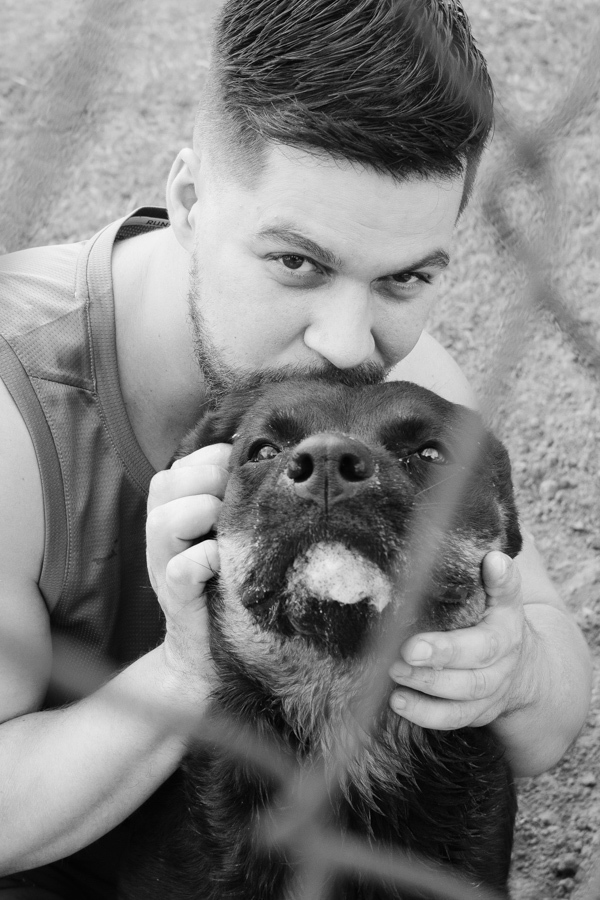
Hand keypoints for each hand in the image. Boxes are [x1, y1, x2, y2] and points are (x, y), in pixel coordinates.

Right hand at [146, 443, 230, 697]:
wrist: (212, 648)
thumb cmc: (229, 575)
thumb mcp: (231, 527)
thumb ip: (237, 491)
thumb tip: (267, 449)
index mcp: (172, 506)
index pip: (186, 462)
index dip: (219, 463)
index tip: (244, 484)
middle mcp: (160, 531)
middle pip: (168, 482)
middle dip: (211, 485)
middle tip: (236, 509)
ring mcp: (161, 564)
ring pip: (165, 520)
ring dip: (203, 517)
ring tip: (227, 536)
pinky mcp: (174, 598)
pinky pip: (180, 569)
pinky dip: (204, 561)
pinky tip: (224, 565)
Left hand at [389, 551, 537, 728]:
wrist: (521, 667)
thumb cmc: (497, 621)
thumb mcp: (504, 598)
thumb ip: (499, 580)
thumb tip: (493, 559)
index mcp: (507, 631)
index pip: (491, 630)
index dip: (463, 633)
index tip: (435, 624)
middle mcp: (502, 664)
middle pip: (476, 664)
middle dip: (441, 657)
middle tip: (405, 649)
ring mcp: (490, 692)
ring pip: (463, 694)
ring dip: (427, 686)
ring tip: (394, 672)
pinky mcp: (475, 713)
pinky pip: (452, 718)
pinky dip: (424, 713)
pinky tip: (397, 701)